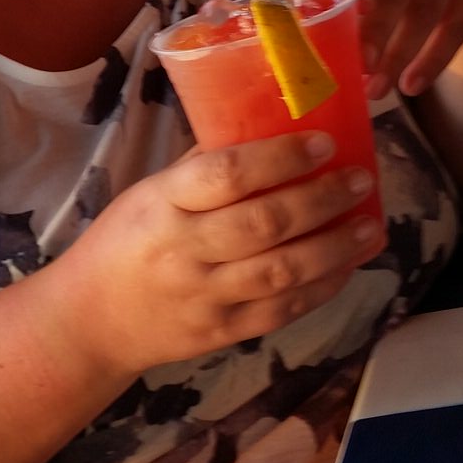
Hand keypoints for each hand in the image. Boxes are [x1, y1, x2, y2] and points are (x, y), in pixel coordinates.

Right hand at [75, 133, 383, 371]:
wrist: (93, 319)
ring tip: (370, 224)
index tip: (322, 143)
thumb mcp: (149, 193)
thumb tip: (265, 129)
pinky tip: (348, 265)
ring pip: (282, 272)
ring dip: (335, 247)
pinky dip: (322, 288)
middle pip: (264, 224)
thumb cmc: (124, 241)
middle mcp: (185, 250)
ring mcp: (205, 296)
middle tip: (359, 179)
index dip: (280, 158)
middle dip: (322, 200)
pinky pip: (282, 311)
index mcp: (163, 204)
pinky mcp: (222, 333)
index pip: (226, 175)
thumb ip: (202, 168)